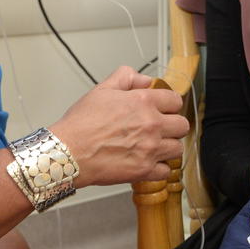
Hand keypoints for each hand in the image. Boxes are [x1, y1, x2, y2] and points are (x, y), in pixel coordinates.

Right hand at [53, 65, 188, 185]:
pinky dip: (159, 168)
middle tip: (161, 129)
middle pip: (182, 125)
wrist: (68, 152)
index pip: (175, 100)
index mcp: (143, 102)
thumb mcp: (101, 90)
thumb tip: (143, 79)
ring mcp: (150, 149)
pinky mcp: (144, 170)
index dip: (169, 104)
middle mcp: (151, 125)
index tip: (165, 109)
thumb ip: (125, 78)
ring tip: (155, 146)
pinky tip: (149, 163)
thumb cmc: (80, 124)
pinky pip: (166, 170)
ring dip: (168, 147)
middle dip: (173, 126)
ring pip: (177, 148)